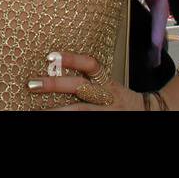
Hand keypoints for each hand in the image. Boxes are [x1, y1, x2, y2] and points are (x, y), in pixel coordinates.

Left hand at [27, 51, 142, 110]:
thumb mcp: (107, 86)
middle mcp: (106, 96)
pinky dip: (67, 120)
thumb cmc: (120, 99)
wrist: (147, 114)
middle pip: (79, 87)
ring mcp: (105, 112)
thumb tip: (53, 70)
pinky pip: (83, 121)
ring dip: (57, 111)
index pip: (91, 65)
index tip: (50, 56)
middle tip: (31, 84)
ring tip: (35, 111)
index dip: (71, 59)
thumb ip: (87, 80)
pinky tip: (51, 119)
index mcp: (106, 82)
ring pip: (79, 111)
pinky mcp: (103, 122)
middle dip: (55, 84)